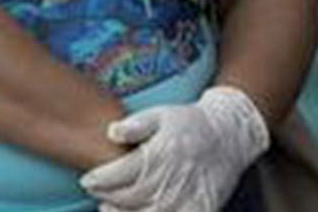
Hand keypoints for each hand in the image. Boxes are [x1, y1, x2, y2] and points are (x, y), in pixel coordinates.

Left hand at [80, 86, 268, 211]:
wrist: (230, 136)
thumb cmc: (189, 122)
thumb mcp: (161, 114)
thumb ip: (135, 124)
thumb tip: (112, 132)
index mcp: (160, 154)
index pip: (121, 174)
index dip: (100, 180)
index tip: (87, 181)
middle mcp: (172, 178)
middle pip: (130, 197)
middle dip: (108, 198)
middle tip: (95, 194)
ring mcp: (188, 197)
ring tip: (108, 209)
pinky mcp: (201, 208)